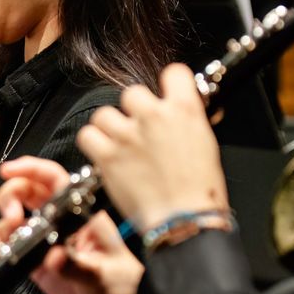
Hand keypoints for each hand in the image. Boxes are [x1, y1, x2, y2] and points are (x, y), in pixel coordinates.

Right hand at [0, 157, 152, 293]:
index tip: (7, 172)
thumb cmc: (122, 284)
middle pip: (24, 193)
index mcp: (79, 213)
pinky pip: (7, 249)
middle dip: (9, 198)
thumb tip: (53, 258)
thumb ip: (76, 266)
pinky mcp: (34, 262)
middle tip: (11, 218)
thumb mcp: (102, 274)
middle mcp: (58, 222)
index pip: (52, 179)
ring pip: (10, 223)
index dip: (29, 169)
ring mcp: (44, 241)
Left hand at [78, 63, 228, 231]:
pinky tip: (104, 154)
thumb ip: (188, 121)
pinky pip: (87, 135)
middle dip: (134, 111)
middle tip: (140, 131)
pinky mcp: (108, 156)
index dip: (168, 85)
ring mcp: (128, 135)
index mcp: (184, 109)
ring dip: (110, 128)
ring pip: (104, 114)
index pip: (173, 72)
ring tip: (120, 145)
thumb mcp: (206, 144)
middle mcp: (154, 116)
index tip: (164, 94)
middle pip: (132, 93)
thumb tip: (182, 112)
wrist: (184, 221)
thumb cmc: (199, 191)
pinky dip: (93, 144)